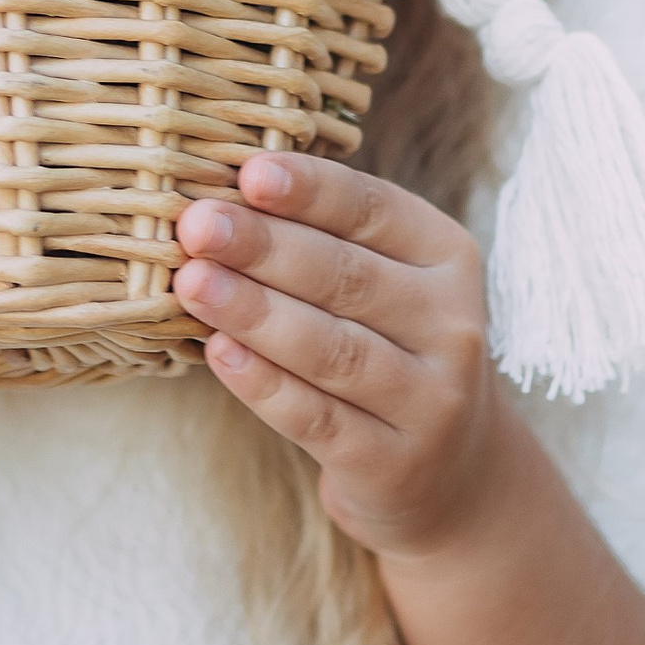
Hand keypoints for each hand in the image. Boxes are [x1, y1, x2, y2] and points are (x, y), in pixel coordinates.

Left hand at [174, 154, 498, 559]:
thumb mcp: (384, 282)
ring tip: (193, 282)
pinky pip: (317, 417)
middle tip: (198, 225)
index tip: (250, 173)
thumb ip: (319, 238)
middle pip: (348, 278)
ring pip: (332, 348)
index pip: (375, 210)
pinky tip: (218, 351)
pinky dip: (263, 383)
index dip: (312, 190)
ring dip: (256, 311)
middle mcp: (451, 326)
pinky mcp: (392, 465)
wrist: (451, 470)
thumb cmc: (389, 345)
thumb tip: (219, 200)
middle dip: (266, 247)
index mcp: (447, 258)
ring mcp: (430, 401)